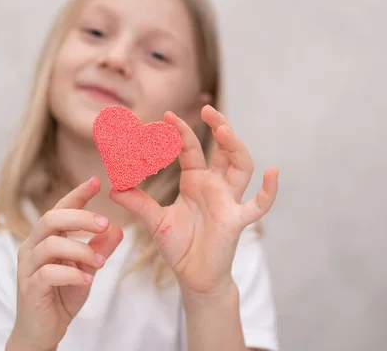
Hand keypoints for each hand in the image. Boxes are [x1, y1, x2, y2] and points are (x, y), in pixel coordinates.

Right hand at [7, 177, 122, 350]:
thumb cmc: (62, 295)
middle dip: (80, 218)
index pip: (60, 208)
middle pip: (51, 219)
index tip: (96, 180)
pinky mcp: (29, 288)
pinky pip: (48, 273)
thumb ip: (99, 248)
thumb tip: (118, 229)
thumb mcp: (87, 269)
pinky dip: (71, 274)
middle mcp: (33, 247)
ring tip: (101, 262)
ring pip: (51, 245)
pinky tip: (87, 280)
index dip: (77, 194)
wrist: (43, 330)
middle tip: (105, 223)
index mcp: (46, 238)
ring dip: (81, 250)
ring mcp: (28, 267)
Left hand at [110, 105, 277, 296]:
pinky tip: (273, 172)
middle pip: (224, 150)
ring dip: (236, 148)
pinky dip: (268, 191)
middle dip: (219, 127)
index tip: (168, 115)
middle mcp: (215, 186)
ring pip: (242, 167)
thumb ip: (138, 203)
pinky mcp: (237, 220)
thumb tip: (112, 187)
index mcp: (196, 181)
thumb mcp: (155, 221)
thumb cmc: (179, 246)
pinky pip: (258, 205)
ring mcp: (229, 201)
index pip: (192, 149)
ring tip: (224, 131)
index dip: (182, 133)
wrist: (193, 276)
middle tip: (207, 109)